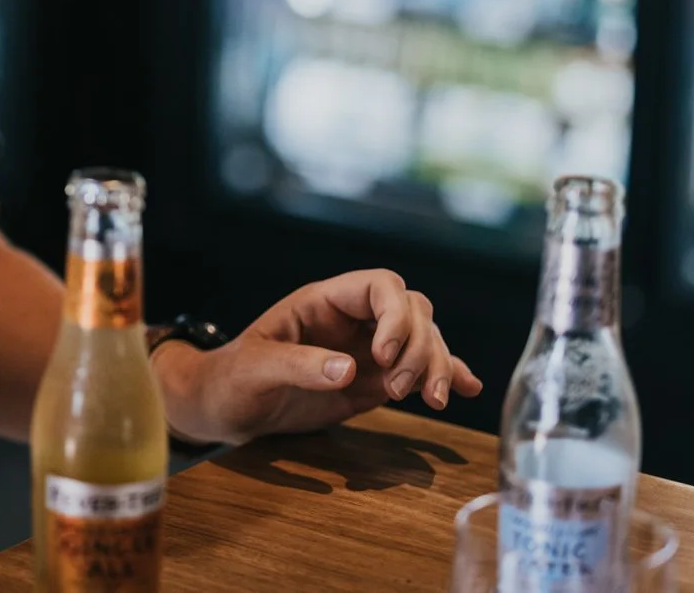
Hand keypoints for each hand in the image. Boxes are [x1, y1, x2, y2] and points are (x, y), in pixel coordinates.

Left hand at [152, 270, 484, 445]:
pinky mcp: (375, 379)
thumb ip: (297, 366)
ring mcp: (367, 349)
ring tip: (432, 401)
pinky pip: (419, 369)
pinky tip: (466, 387)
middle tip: (398, 389)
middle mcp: (352, 320)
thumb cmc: (231, 379)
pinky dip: (446, 375)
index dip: (395, 316)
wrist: (226, 408)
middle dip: (420, 347)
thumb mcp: (254, 370)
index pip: (380, 286)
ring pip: (424, 339)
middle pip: (413, 311)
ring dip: (436, 365)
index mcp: (322, 302)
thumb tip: (349, 368)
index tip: (383, 356)